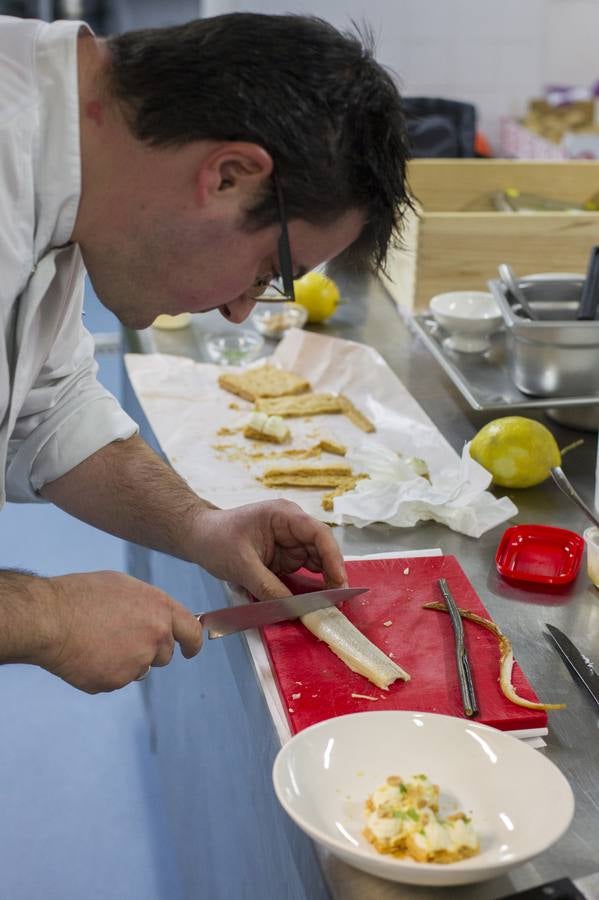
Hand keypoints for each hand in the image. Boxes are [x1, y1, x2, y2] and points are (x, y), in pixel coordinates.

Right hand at [39, 571, 201, 692]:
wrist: (50, 619)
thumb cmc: (81, 596)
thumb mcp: (123, 586)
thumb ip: (148, 605)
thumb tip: (158, 617)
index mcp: (160, 608)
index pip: (192, 630)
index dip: (192, 643)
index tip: (190, 650)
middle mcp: (156, 636)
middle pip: (165, 654)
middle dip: (150, 651)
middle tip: (121, 639)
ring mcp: (138, 661)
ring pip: (140, 669)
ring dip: (127, 662)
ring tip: (98, 643)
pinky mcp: (118, 681)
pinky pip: (117, 680)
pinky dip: (104, 673)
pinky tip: (87, 656)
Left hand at [193, 500, 347, 599]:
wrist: (198, 537)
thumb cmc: (216, 540)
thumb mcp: (241, 566)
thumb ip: (269, 588)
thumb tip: (294, 609)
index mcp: (284, 516)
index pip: (319, 534)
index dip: (334, 559)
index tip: (340, 584)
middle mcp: (292, 527)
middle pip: (322, 551)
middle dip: (330, 576)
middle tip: (335, 604)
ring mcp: (289, 542)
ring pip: (315, 564)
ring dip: (319, 585)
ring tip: (325, 607)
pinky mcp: (283, 557)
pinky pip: (301, 573)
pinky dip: (305, 588)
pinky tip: (309, 603)